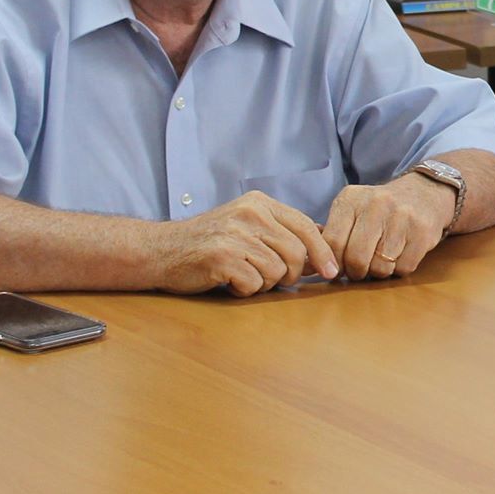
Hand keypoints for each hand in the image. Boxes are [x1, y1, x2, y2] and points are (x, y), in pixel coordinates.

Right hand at [155, 192, 335, 295]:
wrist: (162, 251)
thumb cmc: (210, 243)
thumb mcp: (247, 225)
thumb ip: (282, 232)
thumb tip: (324, 247)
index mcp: (259, 203)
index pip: (305, 226)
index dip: (323, 251)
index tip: (332, 271)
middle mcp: (249, 214)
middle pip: (295, 253)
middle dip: (289, 274)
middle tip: (266, 277)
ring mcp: (234, 234)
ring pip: (277, 272)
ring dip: (262, 283)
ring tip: (241, 274)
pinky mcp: (221, 257)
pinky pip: (254, 284)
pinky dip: (244, 290)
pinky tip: (228, 281)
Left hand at [321, 173, 456, 279]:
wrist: (424, 194)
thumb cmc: (379, 210)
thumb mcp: (352, 209)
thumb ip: (332, 234)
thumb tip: (312, 265)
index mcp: (351, 199)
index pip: (332, 242)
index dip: (332, 263)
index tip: (337, 269)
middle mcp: (376, 204)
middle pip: (356, 258)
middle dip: (355, 272)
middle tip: (359, 269)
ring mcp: (402, 217)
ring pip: (380, 267)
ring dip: (378, 272)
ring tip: (380, 259)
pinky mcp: (423, 232)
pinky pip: (403, 268)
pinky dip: (399, 269)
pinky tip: (399, 255)